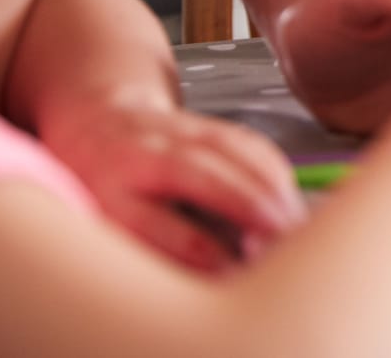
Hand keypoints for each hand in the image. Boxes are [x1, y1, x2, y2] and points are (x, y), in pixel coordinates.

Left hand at [35, 94, 302, 271]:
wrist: (96, 119)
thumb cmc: (101, 184)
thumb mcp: (107, 223)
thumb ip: (153, 243)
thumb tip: (213, 270)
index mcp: (108, 185)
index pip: (149, 218)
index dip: (194, 244)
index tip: (230, 267)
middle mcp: (140, 151)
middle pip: (199, 173)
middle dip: (246, 204)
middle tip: (281, 236)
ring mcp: (174, 129)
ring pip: (230, 149)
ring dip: (269, 183)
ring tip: (293, 218)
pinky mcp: (204, 120)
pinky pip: (245, 138)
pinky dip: (273, 166)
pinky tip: (287, 192)